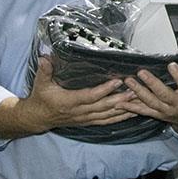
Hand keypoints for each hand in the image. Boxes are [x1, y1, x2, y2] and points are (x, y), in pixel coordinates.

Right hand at [0, 56, 136, 137]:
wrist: (38, 118)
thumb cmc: (41, 97)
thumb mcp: (40, 83)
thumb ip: (44, 70)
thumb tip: (44, 57)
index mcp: (69, 101)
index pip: (90, 96)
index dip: (104, 90)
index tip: (118, 81)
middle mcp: (79, 111)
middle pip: (103, 106)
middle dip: (121, 99)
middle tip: (136, 90)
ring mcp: (85, 118)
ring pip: (108, 115)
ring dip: (124, 109)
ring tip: (139, 100)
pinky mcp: (88, 121)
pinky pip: (107, 121)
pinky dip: (120, 117)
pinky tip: (132, 113)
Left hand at [118, 62, 177, 132]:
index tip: (172, 65)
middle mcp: (177, 105)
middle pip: (163, 95)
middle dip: (152, 84)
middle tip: (142, 72)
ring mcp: (166, 111)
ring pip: (150, 102)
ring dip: (138, 92)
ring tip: (128, 81)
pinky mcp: (157, 114)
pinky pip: (143, 111)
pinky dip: (131, 107)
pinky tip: (120, 101)